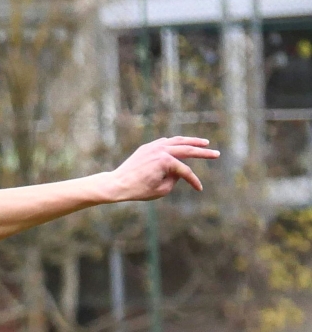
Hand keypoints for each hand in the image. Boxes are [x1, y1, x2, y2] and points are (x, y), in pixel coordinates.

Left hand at [103, 136, 219, 200]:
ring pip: (177, 141)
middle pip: (187, 150)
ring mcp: (153, 146)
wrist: (116, 184)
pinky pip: (165, 142)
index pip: (185, 171)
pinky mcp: (147, 147)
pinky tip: (182, 144)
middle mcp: (161, 150)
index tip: (199, 189)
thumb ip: (174, 179)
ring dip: (192, 141)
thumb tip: (178, 170)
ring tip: (204, 143)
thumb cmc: (138, 190)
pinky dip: (175, 142)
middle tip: (216, 154)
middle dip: (203, 152)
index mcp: (166, 161)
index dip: (193, 181)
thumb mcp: (161, 190)